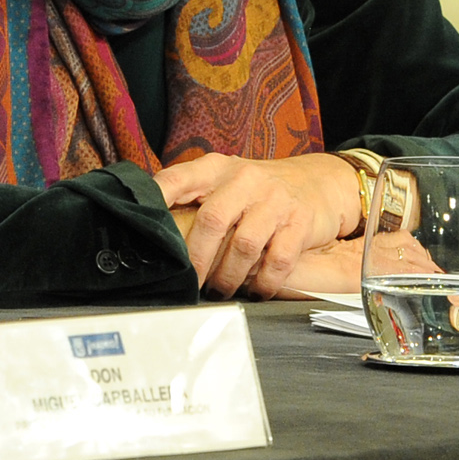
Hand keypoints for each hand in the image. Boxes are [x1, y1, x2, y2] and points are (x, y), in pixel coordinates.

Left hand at [155, 151, 362, 296]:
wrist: (318, 182)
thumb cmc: (260, 190)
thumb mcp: (226, 180)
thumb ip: (194, 196)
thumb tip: (153, 230)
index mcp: (218, 168)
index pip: (178, 179)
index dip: (157, 199)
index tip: (140, 223)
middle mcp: (245, 180)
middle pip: (211, 220)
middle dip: (197, 260)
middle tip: (190, 283)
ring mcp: (275, 200)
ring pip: (243, 245)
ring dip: (228, 277)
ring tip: (221, 290)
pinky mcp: (300, 223)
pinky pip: (277, 261)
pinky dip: (263, 283)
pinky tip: (256, 291)